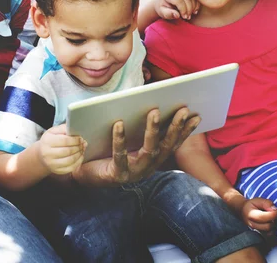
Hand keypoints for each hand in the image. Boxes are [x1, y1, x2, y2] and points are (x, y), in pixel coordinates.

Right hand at [38, 124, 85, 174]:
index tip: (80, 138)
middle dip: (78, 147)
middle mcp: (48, 154)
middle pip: (68, 151)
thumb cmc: (50, 140)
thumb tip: (75, 130)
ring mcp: (52, 164)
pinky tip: (80, 156)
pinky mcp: (56, 171)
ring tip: (82, 149)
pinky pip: (70, 168)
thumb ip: (64, 128)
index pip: (65, 141)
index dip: (75, 140)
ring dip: (79, 154)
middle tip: (83, 143)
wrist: (42, 154)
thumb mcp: (54, 131)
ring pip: (70, 160)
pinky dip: (78, 162)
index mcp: (47, 141)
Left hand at [73, 107, 199, 185]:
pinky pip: (120, 156)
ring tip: (155, 111)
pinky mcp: (116, 175)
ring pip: (148, 150)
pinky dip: (120, 139)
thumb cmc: (104, 148)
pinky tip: (119, 123)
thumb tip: (153, 102)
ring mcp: (134, 172)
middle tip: (184, 109)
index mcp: (152, 157)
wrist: (80, 170)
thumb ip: (138, 123)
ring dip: (153, 130)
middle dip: (176, 126)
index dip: (186, 130)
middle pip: (166, 145)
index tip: (196, 115)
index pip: (174, 143)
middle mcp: (147, 166)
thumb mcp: (125, 135)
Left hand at [154, 0, 198, 20]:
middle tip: (188, 17)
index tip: (184, 17)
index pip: (178, 0)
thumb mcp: (162, 13)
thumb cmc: (163, 8)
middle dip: (189, 9)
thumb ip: (168, 14)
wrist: (164, 2)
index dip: (183, 10)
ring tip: (191, 14)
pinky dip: (197, 4)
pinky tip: (194, 10)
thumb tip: (177, 15)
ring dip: (194, 7)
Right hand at [241, 197, 276, 235]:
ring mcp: (256, 231)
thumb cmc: (252, 205)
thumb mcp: (258, 200)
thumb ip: (266, 203)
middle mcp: (253, 225)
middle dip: (274, 220)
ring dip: (274, 225)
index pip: (263, 217)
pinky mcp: (260, 234)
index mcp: (251, 215)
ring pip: (270, 231)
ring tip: (274, 217)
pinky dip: (273, 229)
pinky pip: (270, 234)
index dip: (273, 215)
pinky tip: (272, 222)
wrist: (244, 211)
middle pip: (268, 226)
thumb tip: (275, 209)